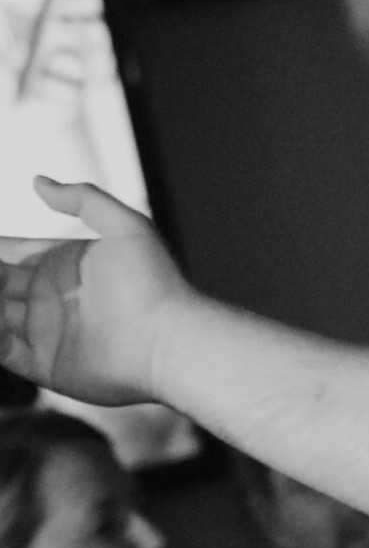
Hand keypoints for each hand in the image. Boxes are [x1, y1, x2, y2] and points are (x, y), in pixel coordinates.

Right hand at [0, 179, 192, 405]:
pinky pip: (0, 350)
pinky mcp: (44, 366)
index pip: (12, 252)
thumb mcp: (126, 227)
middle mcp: (51, 299)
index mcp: (65, 266)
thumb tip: (38, 181)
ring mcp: (46, 333)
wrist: (172, 343)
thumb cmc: (156, 285)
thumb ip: (84, 199)